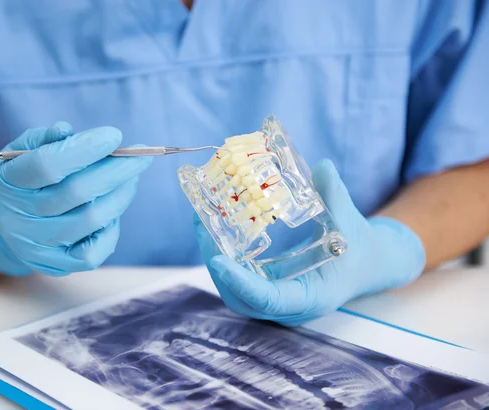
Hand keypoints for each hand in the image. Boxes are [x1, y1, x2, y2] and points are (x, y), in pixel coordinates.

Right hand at [0, 122, 151, 275]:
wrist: (6, 228)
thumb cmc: (22, 181)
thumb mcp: (20, 153)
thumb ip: (42, 139)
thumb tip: (67, 131)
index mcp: (6, 183)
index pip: (47, 164)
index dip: (85, 148)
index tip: (114, 135)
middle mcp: (18, 218)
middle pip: (77, 192)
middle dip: (116, 169)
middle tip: (140, 155)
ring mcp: (38, 246)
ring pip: (93, 218)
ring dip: (121, 193)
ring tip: (132, 176)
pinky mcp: (58, 264)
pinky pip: (96, 249)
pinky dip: (113, 226)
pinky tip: (113, 206)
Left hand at [196, 159, 425, 325]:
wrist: (366, 264)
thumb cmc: (360, 247)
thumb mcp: (348, 220)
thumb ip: (334, 195)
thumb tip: (321, 167)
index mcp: (311, 297)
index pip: (269, 300)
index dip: (241, 283)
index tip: (219, 261)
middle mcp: (289, 307)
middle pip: (241, 298)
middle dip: (217, 265)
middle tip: (202, 227)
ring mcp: (276, 301)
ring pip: (235, 290)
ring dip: (215, 258)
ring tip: (202, 223)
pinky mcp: (269, 289)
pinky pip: (240, 280)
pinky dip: (225, 257)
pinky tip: (215, 230)